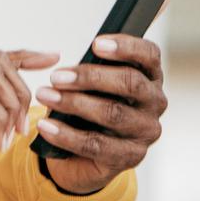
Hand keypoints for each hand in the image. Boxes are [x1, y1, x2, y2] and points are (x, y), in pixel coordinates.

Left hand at [34, 34, 167, 194]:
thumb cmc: (87, 112)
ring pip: (113, 113)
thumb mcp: (88, 88)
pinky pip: (97, 144)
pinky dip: (66, 135)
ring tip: (45, 96)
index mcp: (148, 77)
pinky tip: (45, 127)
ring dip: (74, 103)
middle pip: (130, 83)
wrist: (80, 156)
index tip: (96, 44)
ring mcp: (145, 131)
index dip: (126, 47)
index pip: (148, 55)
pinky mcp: (130, 156)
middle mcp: (154, 102)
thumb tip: (67, 69)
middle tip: (57, 76)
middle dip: (90, 77)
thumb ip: (87, 74)